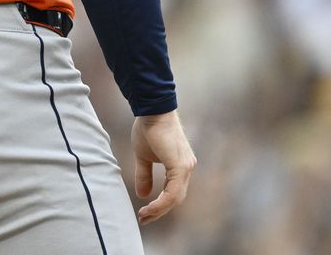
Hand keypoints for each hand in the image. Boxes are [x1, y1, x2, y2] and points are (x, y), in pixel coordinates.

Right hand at [131, 109, 195, 223]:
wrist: (151, 110)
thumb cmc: (148, 129)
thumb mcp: (144, 157)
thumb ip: (145, 175)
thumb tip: (143, 195)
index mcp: (180, 166)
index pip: (174, 193)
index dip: (160, 205)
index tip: (144, 213)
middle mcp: (187, 168)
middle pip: (176, 199)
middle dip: (159, 212)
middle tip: (143, 219)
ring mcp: (186, 167)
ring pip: (175, 198)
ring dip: (159, 210)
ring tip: (144, 216)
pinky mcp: (180, 166)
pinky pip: (172, 192)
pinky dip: (161, 203)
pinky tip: (149, 208)